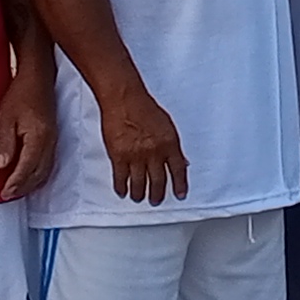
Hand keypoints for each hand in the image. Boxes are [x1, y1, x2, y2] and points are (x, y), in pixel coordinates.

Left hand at [0, 65, 58, 201]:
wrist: (38, 78)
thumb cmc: (20, 93)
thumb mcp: (5, 117)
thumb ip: (4, 143)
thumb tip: (0, 166)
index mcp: (38, 137)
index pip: (27, 167)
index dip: (15, 183)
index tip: (4, 193)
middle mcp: (49, 142)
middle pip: (39, 173)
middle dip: (23, 187)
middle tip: (8, 196)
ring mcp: (54, 140)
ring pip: (46, 170)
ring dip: (32, 183)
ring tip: (17, 190)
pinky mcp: (53, 137)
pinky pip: (49, 163)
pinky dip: (39, 174)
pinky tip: (30, 176)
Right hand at [100, 84, 190, 206]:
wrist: (124, 99)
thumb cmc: (145, 108)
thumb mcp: (167, 125)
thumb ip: (173, 146)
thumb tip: (181, 161)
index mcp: (169, 144)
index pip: (178, 170)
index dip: (180, 185)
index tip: (180, 195)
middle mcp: (154, 153)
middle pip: (158, 181)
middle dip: (157, 194)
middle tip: (156, 200)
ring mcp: (135, 156)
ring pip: (139, 184)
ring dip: (139, 194)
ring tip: (139, 197)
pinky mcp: (118, 156)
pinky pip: (121, 178)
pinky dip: (122, 187)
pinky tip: (123, 191)